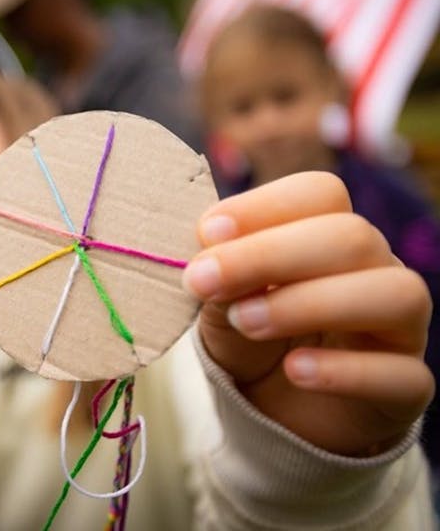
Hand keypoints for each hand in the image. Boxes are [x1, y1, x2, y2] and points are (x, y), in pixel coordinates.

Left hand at [183, 172, 434, 455]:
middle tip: (203, 281)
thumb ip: (222, 279)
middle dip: (269, 255)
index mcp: (330, 234)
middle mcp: (376, 270)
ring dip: (309, 303)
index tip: (206, 233)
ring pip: (394, 294)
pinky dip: (344, 371)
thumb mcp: (222, 304)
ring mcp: (400, 328)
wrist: (269, 416)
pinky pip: (401, 374)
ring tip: (243, 322)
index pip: (321, 194)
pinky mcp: (407, 388)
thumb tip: (210, 256)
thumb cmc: (248, 340)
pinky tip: (293, 370)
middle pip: (352, 236)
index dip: (264, 206)